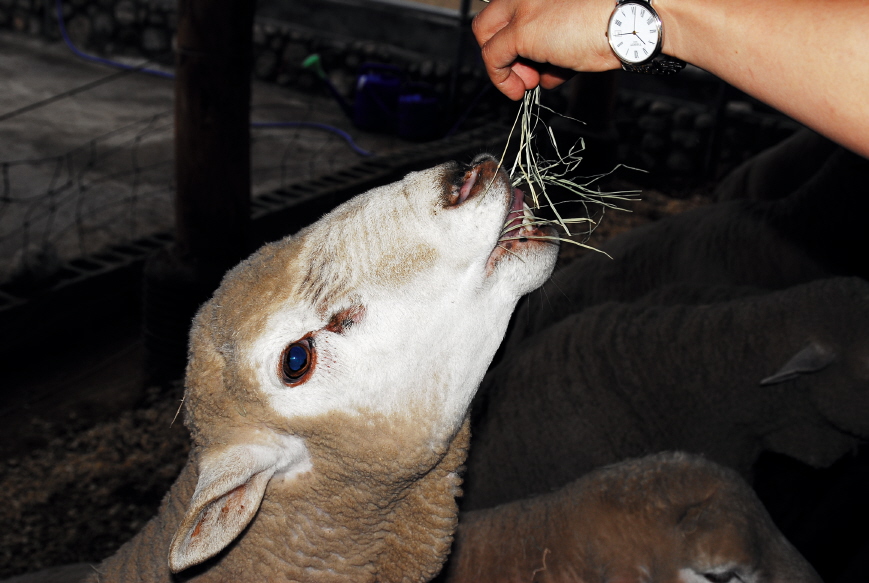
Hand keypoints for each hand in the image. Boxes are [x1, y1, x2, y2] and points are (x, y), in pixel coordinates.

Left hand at [472, 0, 620, 99]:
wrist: (633, 23)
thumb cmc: (615, 23)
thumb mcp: (574, 28)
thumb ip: (549, 40)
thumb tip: (538, 66)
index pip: (507, 10)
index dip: (511, 39)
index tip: (525, 58)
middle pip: (488, 21)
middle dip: (501, 52)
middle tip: (523, 73)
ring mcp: (522, 6)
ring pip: (487, 39)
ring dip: (508, 68)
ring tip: (538, 79)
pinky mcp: (522, 29)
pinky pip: (492, 57)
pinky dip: (502, 79)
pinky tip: (520, 89)